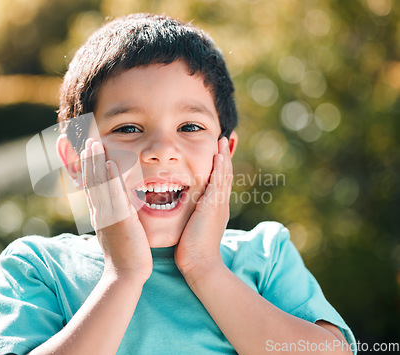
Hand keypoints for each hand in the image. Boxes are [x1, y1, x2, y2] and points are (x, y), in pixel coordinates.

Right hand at [81, 138, 152, 281]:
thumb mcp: (115, 233)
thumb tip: (114, 212)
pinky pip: (114, 193)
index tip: (87, 154)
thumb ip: (114, 219)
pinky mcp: (120, 218)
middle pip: (91, 181)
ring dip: (96, 162)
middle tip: (88, 142)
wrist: (125, 274)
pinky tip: (110, 162)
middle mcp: (100, 212)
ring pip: (99, 183)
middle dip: (89, 160)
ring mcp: (108, 214)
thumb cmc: (125, 256)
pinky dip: (111, 176)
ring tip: (94, 144)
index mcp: (100, 215)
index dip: (88, 170)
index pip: (91, 187)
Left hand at [175, 137, 232, 281]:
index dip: (219, 166)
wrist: (200, 265)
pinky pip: (218, 183)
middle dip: (224, 156)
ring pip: (223, 176)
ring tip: (221, 140)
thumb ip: (191, 217)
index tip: (216, 152)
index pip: (219, 182)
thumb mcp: (193, 229)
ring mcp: (218, 205)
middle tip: (223, 139)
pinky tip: (217, 156)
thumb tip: (184, 212)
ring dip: (223, 157)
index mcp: (215, 209)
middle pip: (225, 174)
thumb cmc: (192, 251)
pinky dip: (219, 169)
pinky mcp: (213, 208)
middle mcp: (220, 204)